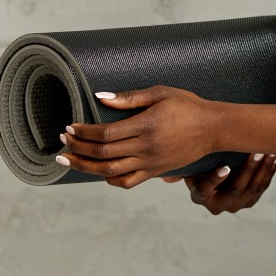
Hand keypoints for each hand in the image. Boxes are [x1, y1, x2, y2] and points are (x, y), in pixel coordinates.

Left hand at [57, 86, 215, 188]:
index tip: (70, 127)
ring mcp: (150, 162)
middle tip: (63, 140)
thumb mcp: (161, 93)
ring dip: (86, 166)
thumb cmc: (188, 106)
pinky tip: (98, 172)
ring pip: (110, 171)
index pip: (105, 133)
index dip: (84, 132)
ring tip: (68, 160)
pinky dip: (109, 180)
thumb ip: (130, 98)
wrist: (213, 128)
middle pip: (103, 153)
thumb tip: (101, 98)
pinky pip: (127, 182)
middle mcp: (146, 147)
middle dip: (78, 147)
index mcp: (146, 126)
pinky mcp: (155, 172)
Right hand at [163, 153, 275, 213]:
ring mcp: (236, 204)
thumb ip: (180, 169)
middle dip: (247, 170)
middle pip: (235, 190)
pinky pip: (262, 186)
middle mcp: (218, 205)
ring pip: (252, 189)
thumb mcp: (189, 166)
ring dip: (262, 169)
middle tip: (256, 152)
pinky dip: (270, 171)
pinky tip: (275, 156)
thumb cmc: (199, 165)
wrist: (216, 171)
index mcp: (200, 196)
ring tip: (269, 151)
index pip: (205, 190)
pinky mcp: (250, 200)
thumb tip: (167, 178)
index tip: (225, 167)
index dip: (215, 180)